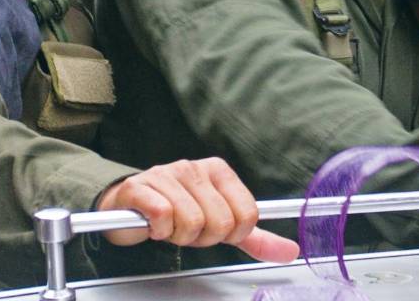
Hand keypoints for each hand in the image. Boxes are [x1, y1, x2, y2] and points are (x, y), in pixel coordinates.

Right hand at [96, 158, 298, 262]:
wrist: (128, 207)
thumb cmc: (176, 212)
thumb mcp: (219, 224)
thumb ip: (254, 238)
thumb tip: (290, 251)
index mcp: (218, 171)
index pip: (247, 214)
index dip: (232, 234)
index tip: (215, 230)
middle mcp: (193, 167)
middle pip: (220, 222)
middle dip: (203, 238)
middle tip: (188, 230)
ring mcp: (165, 174)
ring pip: (192, 222)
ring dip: (179, 237)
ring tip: (170, 227)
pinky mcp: (139, 186)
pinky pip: (162, 216)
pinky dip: (158, 230)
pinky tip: (152, 225)